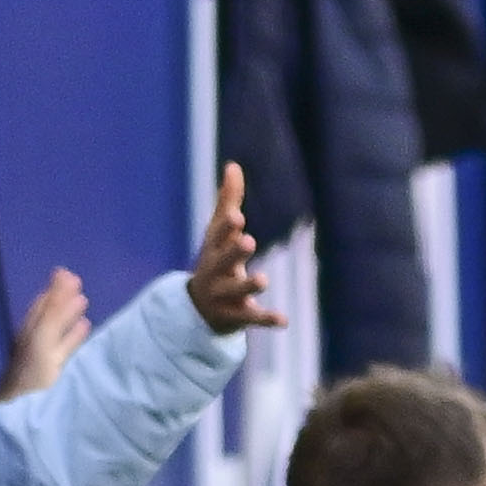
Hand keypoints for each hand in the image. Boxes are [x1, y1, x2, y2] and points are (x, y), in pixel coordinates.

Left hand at [0, 267, 90, 398]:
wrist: (23, 415)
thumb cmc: (33, 376)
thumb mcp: (42, 338)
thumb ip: (54, 312)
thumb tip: (62, 275)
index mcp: (31, 333)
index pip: (44, 306)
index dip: (54, 290)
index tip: (66, 273)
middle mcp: (36, 343)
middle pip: (50, 317)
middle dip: (62, 300)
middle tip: (77, 283)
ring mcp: (45, 360)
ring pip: (58, 333)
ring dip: (69, 318)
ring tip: (83, 303)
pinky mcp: (55, 375)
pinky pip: (66, 349)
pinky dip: (74, 337)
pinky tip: (85, 332)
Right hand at [189, 167, 287, 335]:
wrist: (200, 307)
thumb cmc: (215, 259)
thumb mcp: (220, 232)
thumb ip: (228, 201)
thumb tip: (233, 165)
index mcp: (212, 250)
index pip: (217, 236)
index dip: (226, 228)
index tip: (238, 217)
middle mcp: (215, 272)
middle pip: (223, 261)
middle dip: (234, 252)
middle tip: (249, 241)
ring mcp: (224, 296)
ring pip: (235, 291)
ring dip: (248, 285)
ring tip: (263, 280)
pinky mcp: (236, 316)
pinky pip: (251, 318)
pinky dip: (266, 319)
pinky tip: (284, 320)